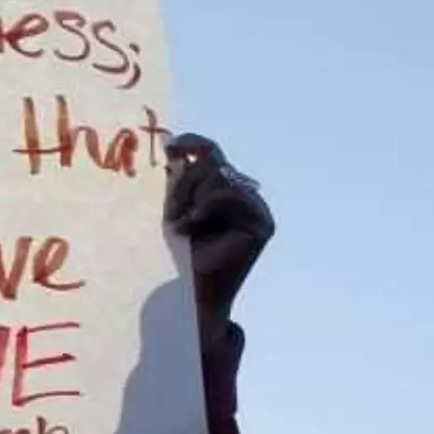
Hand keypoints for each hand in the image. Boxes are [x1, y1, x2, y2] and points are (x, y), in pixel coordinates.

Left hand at [164, 133, 273, 354]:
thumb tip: (173, 146)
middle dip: (185, 184)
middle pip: (213, 164)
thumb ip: (180, 180)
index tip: (171, 146)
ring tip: (182, 224)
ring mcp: (256, 207)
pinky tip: (196, 223)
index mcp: (223, 189)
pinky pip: (231, 193)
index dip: (194, 143)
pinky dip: (207, 205)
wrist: (191, 290)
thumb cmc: (179, 252)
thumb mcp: (175, 209)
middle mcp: (243, 194)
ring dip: (192, 198)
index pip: (212, 154)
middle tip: (171, 213)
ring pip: (220, 177)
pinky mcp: (262, 222)